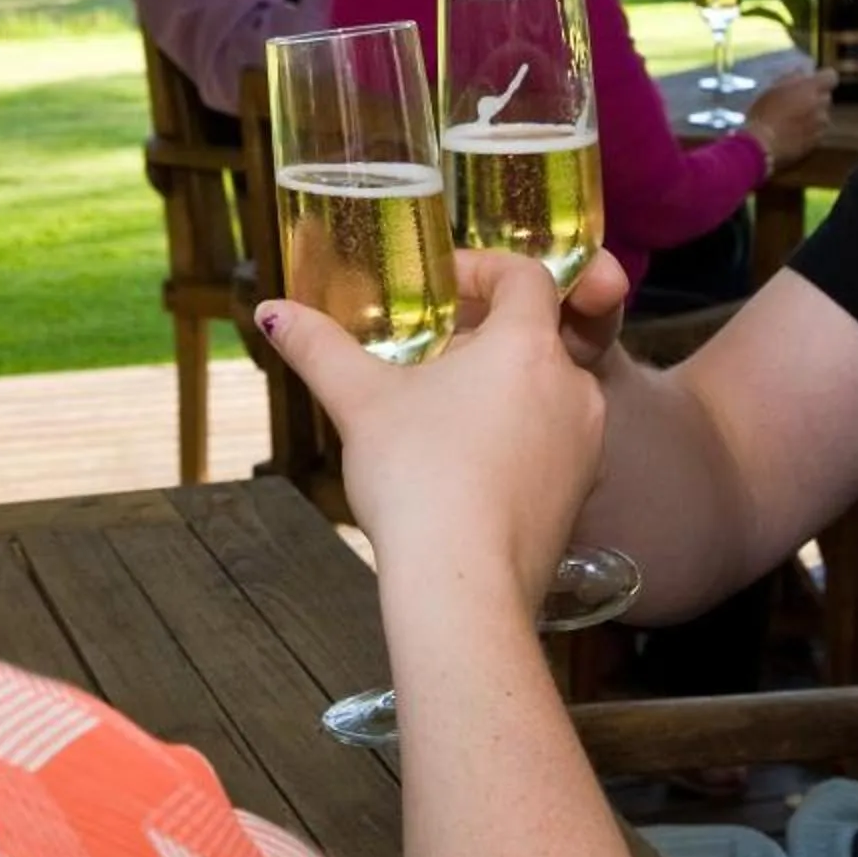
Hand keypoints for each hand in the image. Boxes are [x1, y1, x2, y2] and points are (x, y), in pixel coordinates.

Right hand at [255, 251, 604, 612]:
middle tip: (433, 353)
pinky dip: (519, 437)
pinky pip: (554, 443)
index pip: (526, 276)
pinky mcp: (580, 493)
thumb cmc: (418, 481)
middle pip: (537, 335)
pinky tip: (467, 465)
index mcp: (528, 346)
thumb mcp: (358, 402)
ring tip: (443, 412)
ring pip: (547, 391)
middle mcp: (573, 387)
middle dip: (485, 336)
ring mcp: (585, 444)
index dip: (485, 270)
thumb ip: (317, 347)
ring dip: (503, 388)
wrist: (463, 586)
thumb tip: (272, 312)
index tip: (445, 287)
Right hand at [741, 67, 833, 170]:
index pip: (831, 77)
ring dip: (813, 115)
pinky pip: (817, 132)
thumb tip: (802, 73)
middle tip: (797, 102)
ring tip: (794, 121)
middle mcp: (821, 105)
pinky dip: (809, 131)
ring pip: (822, 115)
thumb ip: (791, 78)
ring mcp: (821, 125)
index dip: (823, 78)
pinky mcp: (816, 142)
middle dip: (815, 98)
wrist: (762, 145)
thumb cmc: (764, 113)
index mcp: (810, 88)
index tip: (812, 81)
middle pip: (826, 97)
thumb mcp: (772, 88)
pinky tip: (793, 134)